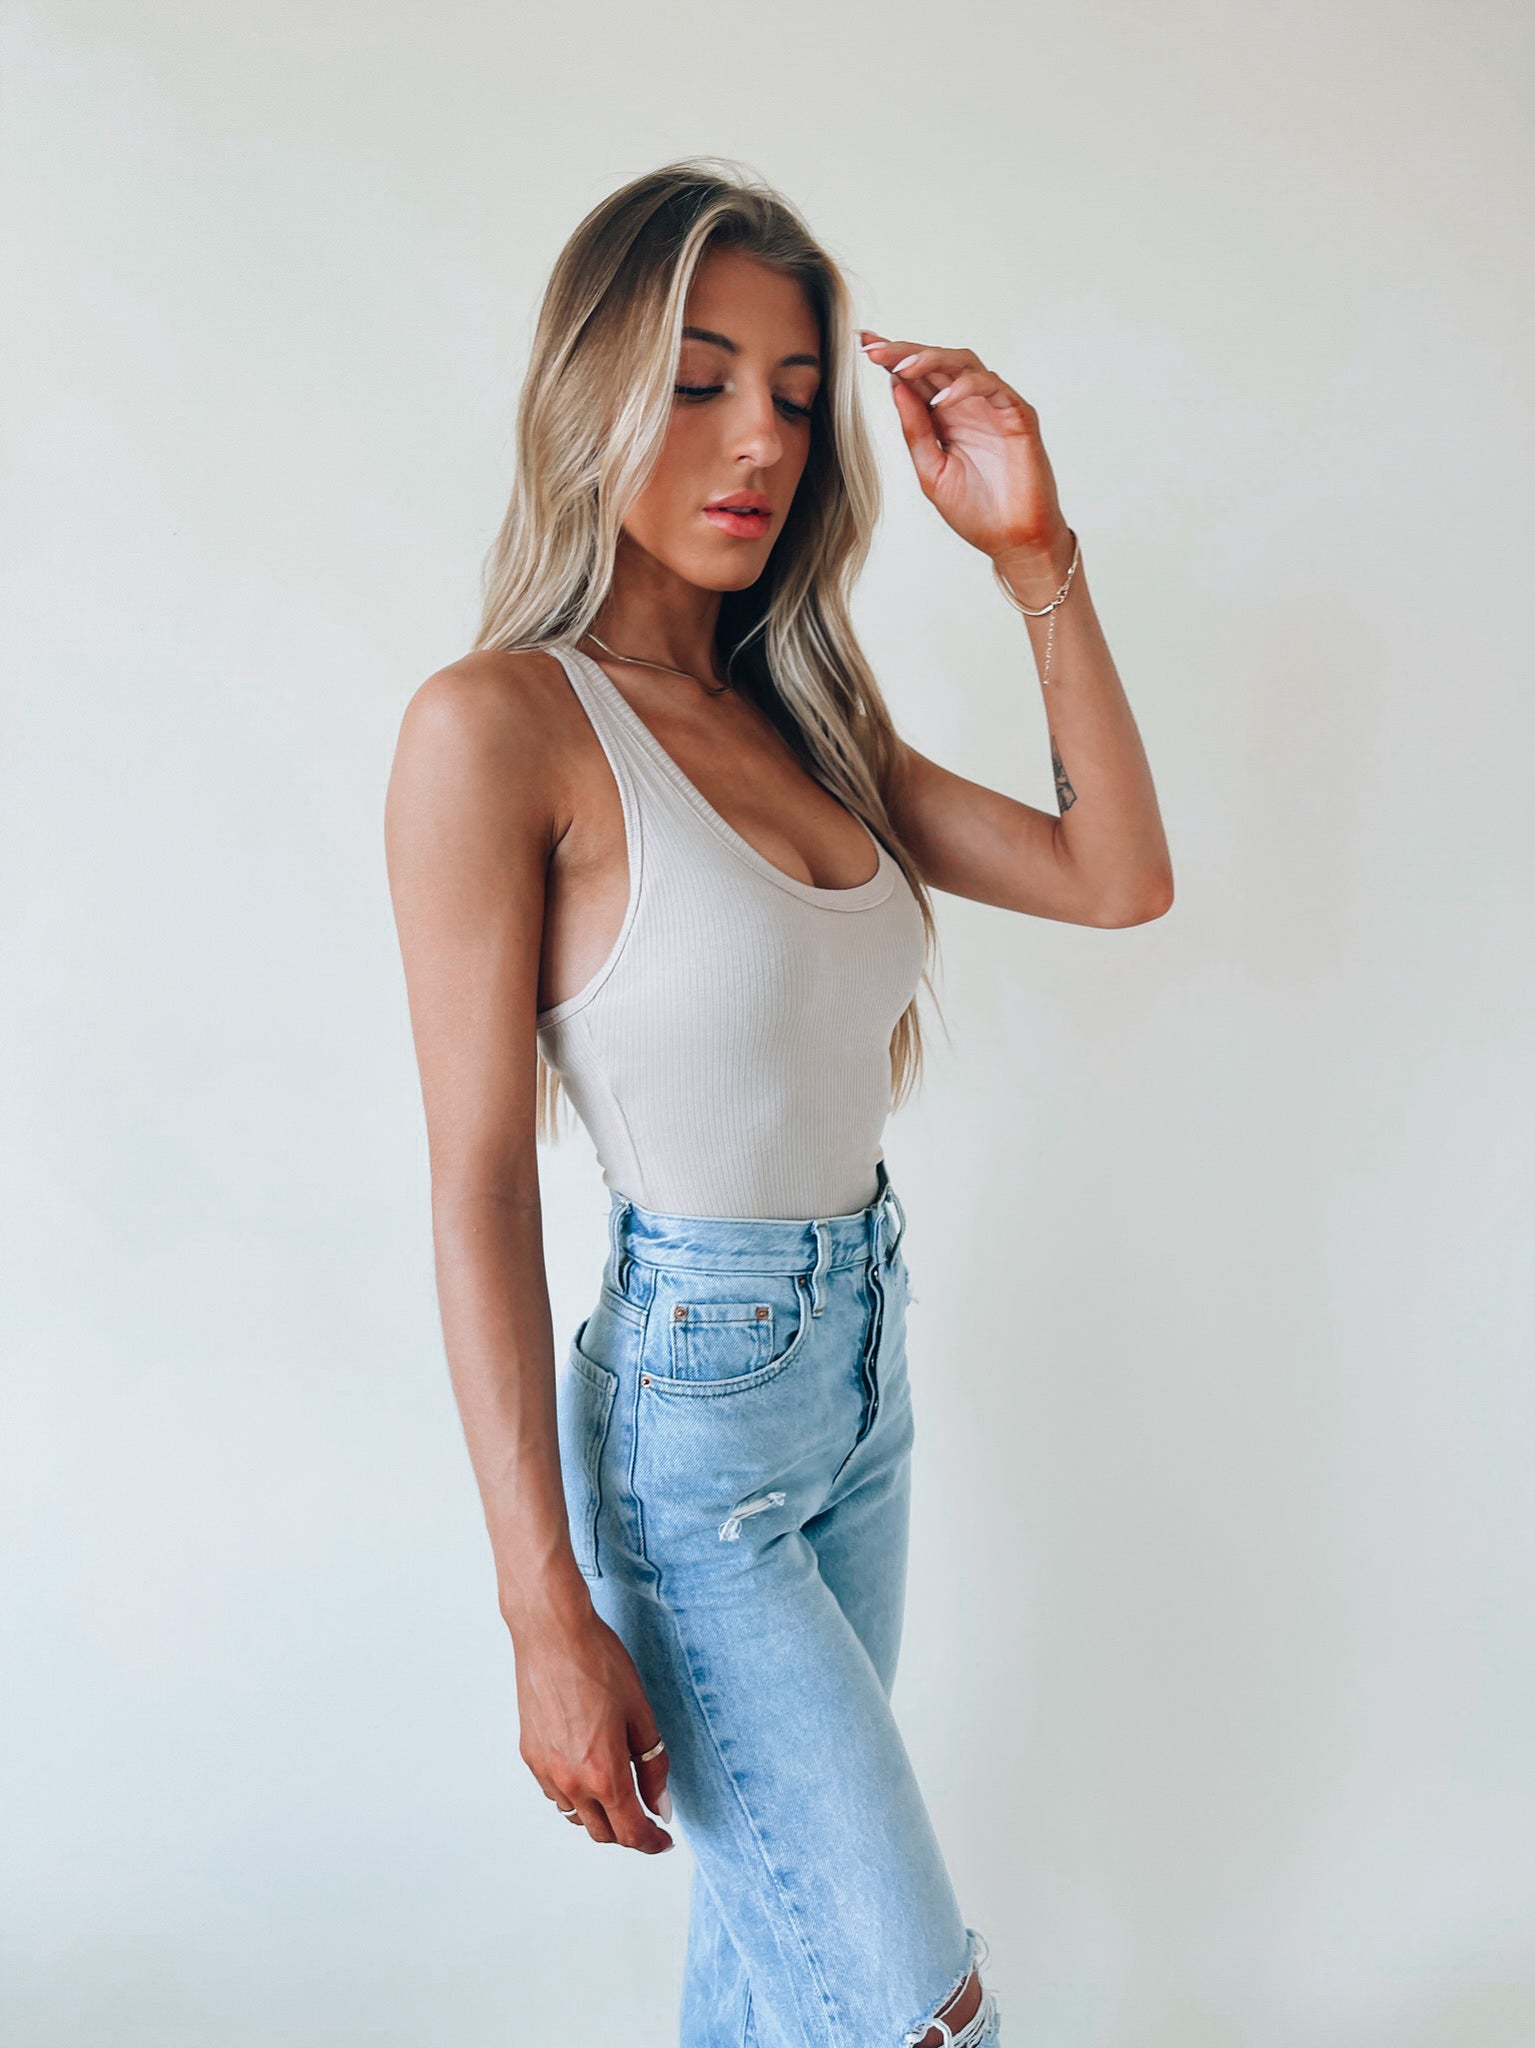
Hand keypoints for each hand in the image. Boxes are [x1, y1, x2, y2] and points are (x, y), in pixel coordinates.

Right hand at [514, 1604, 673, 1852]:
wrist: (553, 1635)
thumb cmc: (599, 1664)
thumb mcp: (640, 1712)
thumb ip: (652, 1765)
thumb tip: (661, 1805)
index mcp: (603, 1774)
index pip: (630, 1831)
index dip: (651, 1842)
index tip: (663, 1841)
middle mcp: (570, 1781)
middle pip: (602, 1832)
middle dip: (628, 1831)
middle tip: (647, 1815)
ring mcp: (546, 1771)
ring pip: (575, 1816)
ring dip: (599, 1815)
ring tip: (618, 1790)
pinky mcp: (530, 1755)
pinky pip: (555, 1793)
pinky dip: (575, 1795)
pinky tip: (587, 1769)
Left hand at [859, 329, 1070, 568]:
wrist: (1012, 541)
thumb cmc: (976, 511)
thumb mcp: (931, 471)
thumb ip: (915, 431)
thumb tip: (895, 388)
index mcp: (945, 418)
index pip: (916, 379)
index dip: (891, 360)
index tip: (863, 347)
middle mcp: (968, 406)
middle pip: (936, 363)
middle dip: (904, 353)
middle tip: (876, 350)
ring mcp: (994, 407)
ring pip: (964, 364)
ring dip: (932, 360)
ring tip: (904, 367)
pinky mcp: (1018, 415)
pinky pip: (992, 388)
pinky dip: (965, 387)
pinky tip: (941, 399)